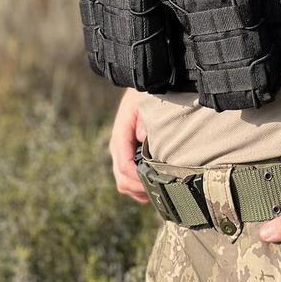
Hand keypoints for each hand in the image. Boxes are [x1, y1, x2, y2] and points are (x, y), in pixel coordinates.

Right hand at [109, 88, 149, 203]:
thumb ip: (145, 123)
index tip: (156, 182)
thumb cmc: (146, 97)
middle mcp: (118, 148)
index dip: (139, 179)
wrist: (142, 90)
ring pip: (124, 184)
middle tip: (162, 192)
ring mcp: (121, 154)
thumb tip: (144, 140)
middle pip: (122, 180)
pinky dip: (140, 188)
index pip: (124, 167)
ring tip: (160, 191)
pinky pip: (129, 180)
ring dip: (140, 190)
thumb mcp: (145, 105)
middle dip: (140, 189)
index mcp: (120, 136)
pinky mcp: (127, 156)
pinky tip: (154, 187)